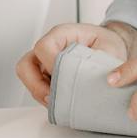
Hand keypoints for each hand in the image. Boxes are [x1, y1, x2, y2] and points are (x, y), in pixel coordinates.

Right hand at [16, 23, 130, 106]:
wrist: (110, 48)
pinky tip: (60, 102)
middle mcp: (49, 47)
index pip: (43, 47)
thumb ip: (99, 62)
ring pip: (28, 78)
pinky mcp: (46, 75)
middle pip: (26, 65)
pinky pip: (37, 87)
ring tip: (58, 103)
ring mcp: (45, 61)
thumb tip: (95, 81)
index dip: (50, 64)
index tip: (65, 78)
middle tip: (52, 99)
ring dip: (40, 93)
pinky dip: (45, 97)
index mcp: (62, 34)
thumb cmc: (108, 45)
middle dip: (36, 85)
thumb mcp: (110, 50)